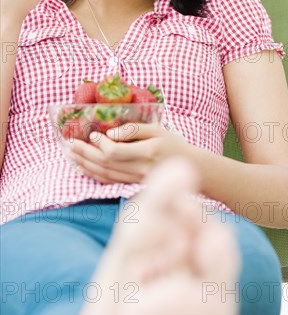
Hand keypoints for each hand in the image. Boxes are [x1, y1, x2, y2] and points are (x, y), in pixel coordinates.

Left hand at [68, 123, 188, 184]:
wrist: (191, 168)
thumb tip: (110, 131)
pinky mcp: (134, 185)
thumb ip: (135, 129)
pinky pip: (110, 181)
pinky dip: (94, 175)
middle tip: (69, 144)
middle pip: (105, 164)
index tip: (92, 134)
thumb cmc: (174, 144)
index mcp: (148, 152)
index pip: (115, 151)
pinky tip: (83, 168)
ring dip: (86, 164)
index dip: (100, 144)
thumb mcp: (158, 130)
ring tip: (72, 155)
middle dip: (85, 153)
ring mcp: (136, 180)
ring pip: (105, 174)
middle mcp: (140, 169)